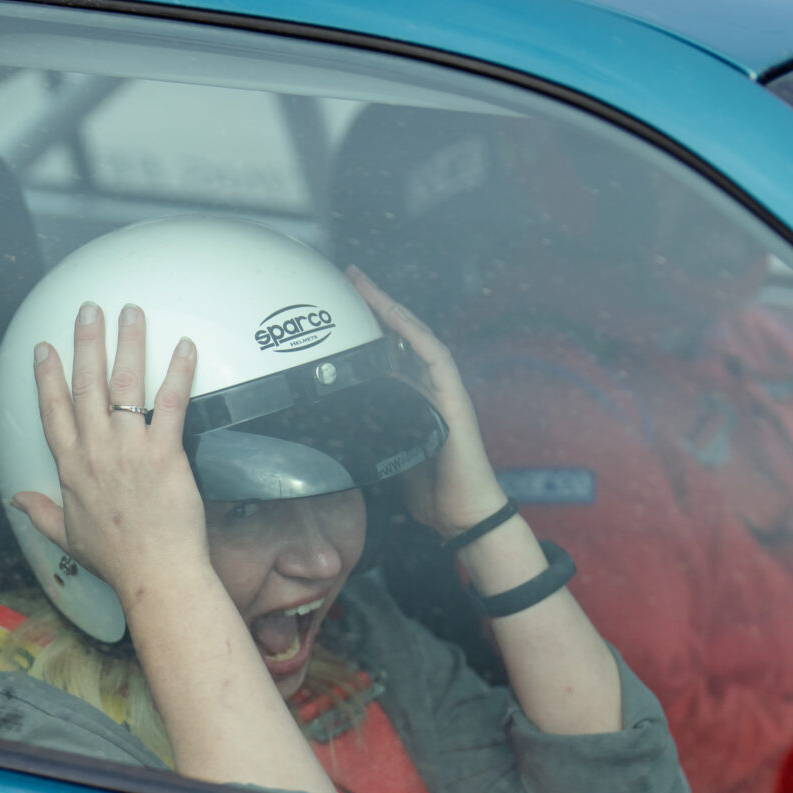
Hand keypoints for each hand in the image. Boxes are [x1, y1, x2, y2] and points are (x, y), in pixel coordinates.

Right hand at [11, 301, 213, 611]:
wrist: (154, 574)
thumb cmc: (117, 559)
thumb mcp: (68, 537)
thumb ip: (40, 513)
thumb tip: (16, 500)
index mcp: (72, 468)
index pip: (53, 411)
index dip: (47, 376)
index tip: (45, 349)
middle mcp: (97, 451)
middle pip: (86, 384)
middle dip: (86, 341)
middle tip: (89, 310)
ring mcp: (130, 449)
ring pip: (125, 383)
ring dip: (128, 343)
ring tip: (130, 313)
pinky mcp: (165, 453)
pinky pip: (171, 403)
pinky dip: (178, 371)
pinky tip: (183, 346)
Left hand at [349, 269, 506, 536]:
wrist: (463, 515)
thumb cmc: (429, 490)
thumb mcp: (385, 454)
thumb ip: (367, 433)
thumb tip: (329, 428)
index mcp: (411, 397)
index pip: (388, 350)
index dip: (366, 324)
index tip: (340, 301)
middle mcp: (428, 386)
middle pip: (400, 334)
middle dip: (375, 303)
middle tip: (348, 277)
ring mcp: (443, 390)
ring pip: (416, 337)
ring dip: (391, 309)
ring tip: (364, 285)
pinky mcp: (453, 400)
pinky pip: (434, 359)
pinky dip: (414, 336)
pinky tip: (396, 318)